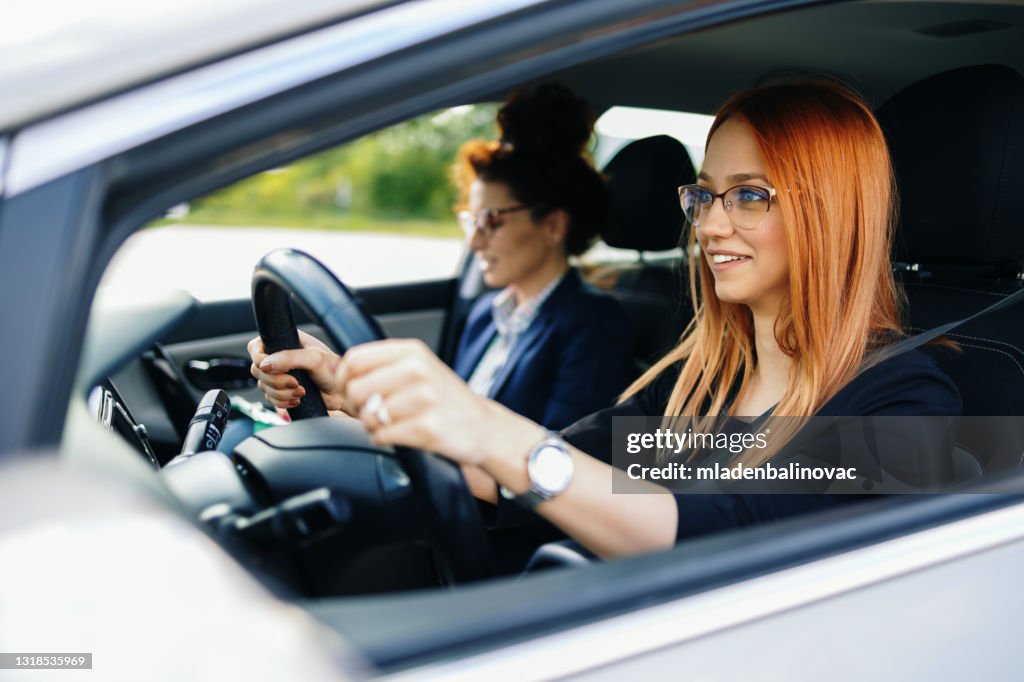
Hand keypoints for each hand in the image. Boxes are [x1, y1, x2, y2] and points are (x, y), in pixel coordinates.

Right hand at [247, 330, 346, 412]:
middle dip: (275, 380)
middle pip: (257, 370)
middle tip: (295, 382)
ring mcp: (280, 375)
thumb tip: (266, 363)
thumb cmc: (334, 371)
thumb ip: (290, 358)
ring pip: (263, 387)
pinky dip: (282, 402)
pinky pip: (270, 399)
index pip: (256, 347)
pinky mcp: (282, 391)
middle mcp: (280, 358)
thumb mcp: (315, 358)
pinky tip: (297, 399)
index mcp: (285, 342)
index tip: (271, 367)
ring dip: (281, 393)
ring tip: (301, 391)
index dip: (259, 358)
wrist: (341, 393)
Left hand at [337, 339, 541, 467]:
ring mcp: (424, 399)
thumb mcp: (418, 368)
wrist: (485, 427)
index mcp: (411, 351)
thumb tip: (337, 371)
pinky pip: (383, 436)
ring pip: (368, 416)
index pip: (355, 359)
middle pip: (356, 389)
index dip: (344, 379)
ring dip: (374, 426)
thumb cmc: (446, 400)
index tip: (350, 391)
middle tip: (374, 413)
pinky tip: (403, 435)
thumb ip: (382, 366)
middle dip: (358, 407)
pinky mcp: (427, 428)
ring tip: (395, 424)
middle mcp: (417, 370)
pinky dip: (386, 439)